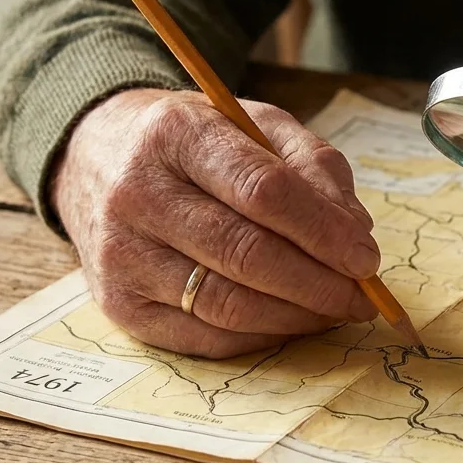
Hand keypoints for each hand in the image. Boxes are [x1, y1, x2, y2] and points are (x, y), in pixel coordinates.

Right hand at [51, 89, 379, 357]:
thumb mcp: (254, 124)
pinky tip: (292, 322)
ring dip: (296, 316)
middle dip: (319, 283)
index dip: (322, 231)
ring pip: (227, 304)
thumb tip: (356, 233)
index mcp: (177, 134)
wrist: (96, 159)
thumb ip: (313, 166)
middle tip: (362, 296)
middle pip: (246, 254)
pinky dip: (261, 336)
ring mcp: (122, 255)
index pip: (262, 191)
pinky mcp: (118, 305)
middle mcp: (138, 194)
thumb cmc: (193, 143)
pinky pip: (204, 338)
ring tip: (335, 309)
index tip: (366, 257)